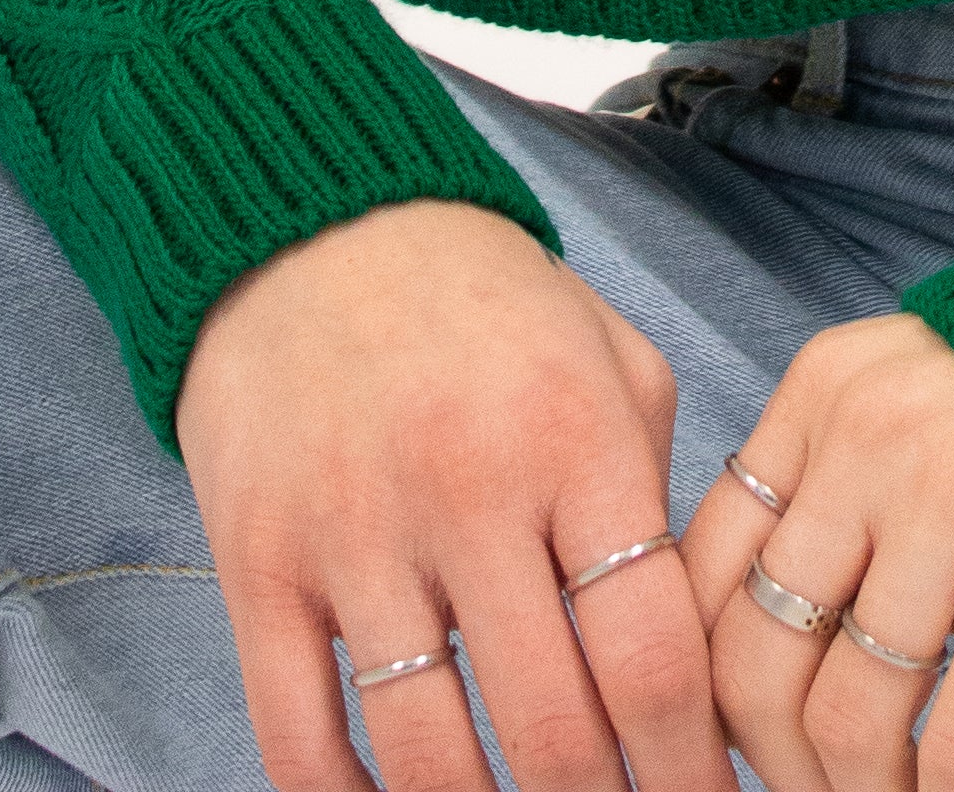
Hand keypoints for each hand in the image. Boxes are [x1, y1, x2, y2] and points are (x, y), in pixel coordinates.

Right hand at [175, 194, 730, 791]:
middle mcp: (471, 488)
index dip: (689, 768)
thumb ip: (659, 494)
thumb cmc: (487, 303)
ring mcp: (355, 533)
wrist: (314, 218)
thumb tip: (695, 655)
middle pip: (554, 735)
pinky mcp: (258, 563)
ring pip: (429, 761)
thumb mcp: (611, 357)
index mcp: (577, 437)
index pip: (654, 657)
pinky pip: (299, 740)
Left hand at [682, 312, 953, 790]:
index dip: (702, 684)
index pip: (703, 568)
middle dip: (769, 765)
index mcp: (819, 394)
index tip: (728, 740)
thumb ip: (823, 490)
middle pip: (756, 656)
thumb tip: (748, 663)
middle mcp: (868, 440)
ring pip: (847, 716)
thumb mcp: (895, 395)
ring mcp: (953, 503)